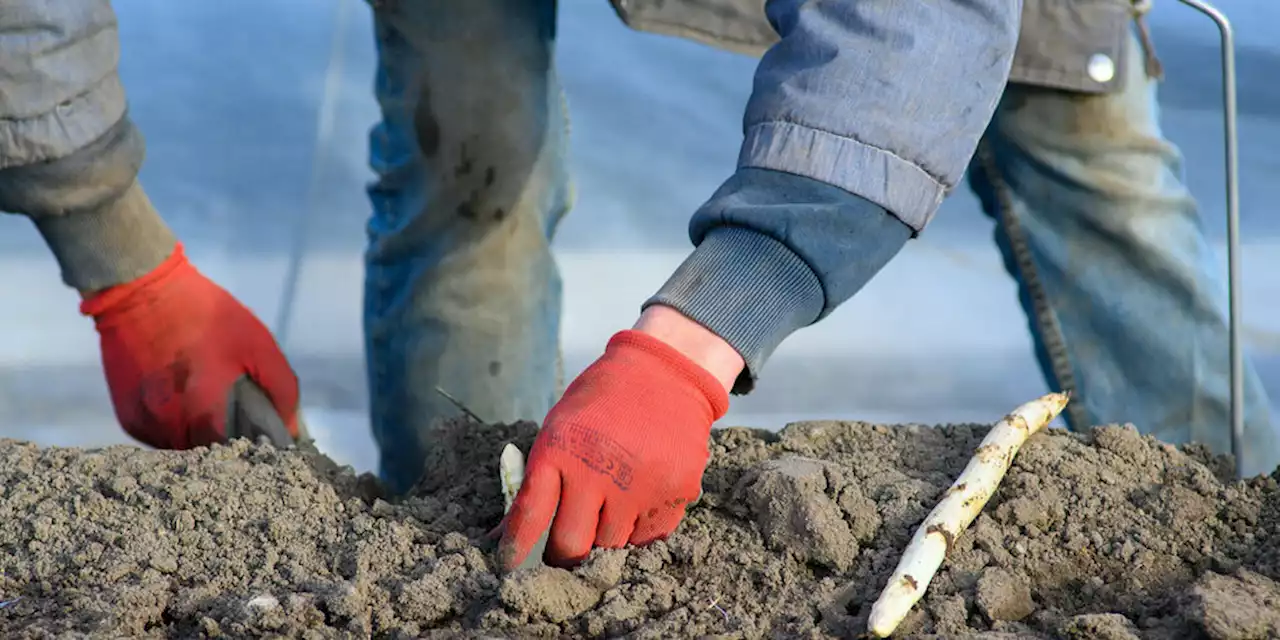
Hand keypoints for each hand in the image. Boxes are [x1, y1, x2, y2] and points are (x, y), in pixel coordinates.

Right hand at [81, 243, 298, 448]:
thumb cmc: (207, 314)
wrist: (140, 290)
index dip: (257, 445)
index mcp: (207, 412)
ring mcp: (147, 426)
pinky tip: (185, 398)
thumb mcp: (258, 345)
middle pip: (212, 455)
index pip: (241, 454)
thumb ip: (281, 390)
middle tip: (238, 413)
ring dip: (202, 436)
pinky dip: (178, 427)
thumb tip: (291, 429)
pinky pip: (162, 438)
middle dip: (229, 441)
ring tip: (209, 402)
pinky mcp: (130, 420)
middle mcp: (172, 427)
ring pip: (185, 449)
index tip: (266, 434)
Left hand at [498, 324, 734, 569]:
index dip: (515, 547)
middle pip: (571, 546)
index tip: (508, 564)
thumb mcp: (559, 426)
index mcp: (560, 450)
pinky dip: (638, 530)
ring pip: (611, 547)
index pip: (530, 515)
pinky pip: (648, 538)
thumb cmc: (601, 402)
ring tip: (608, 508)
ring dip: (604, 538)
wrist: (665, 373)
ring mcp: (641, 486)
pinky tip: (637, 500)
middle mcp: (598, 471)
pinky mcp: (675, 493)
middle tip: (563, 550)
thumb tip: (506, 533)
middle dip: (562, 554)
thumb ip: (538, 479)